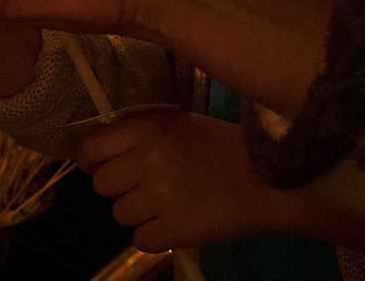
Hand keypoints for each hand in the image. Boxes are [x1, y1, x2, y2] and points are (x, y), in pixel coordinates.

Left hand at [78, 113, 274, 251]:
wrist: (271, 178)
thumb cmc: (226, 147)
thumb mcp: (181, 124)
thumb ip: (143, 133)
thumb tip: (102, 151)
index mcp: (150, 129)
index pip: (92, 148)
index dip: (92, 161)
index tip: (101, 168)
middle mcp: (149, 160)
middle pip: (102, 186)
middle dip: (121, 189)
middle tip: (148, 188)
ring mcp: (161, 196)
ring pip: (120, 215)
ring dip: (141, 214)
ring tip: (170, 204)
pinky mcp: (176, 229)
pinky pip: (141, 240)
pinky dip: (157, 236)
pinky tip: (178, 222)